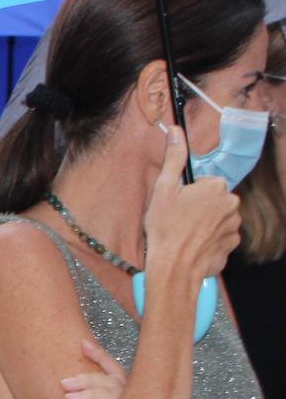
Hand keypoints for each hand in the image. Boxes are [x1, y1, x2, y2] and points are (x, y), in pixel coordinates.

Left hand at [60, 338, 128, 398]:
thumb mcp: (100, 384)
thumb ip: (95, 365)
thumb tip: (83, 342)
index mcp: (120, 380)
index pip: (110, 363)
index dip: (97, 353)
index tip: (81, 344)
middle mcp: (124, 391)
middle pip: (105, 381)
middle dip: (84, 381)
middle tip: (64, 384)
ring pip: (108, 397)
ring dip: (88, 395)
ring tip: (68, 398)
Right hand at [143, 124, 241, 284]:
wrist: (174, 267)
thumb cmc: (166, 228)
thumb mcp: (163, 189)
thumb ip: (173, 159)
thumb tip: (175, 132)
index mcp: (216, 187)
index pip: (204, 182)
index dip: (188, 193)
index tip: (176, 204)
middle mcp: (231, 204)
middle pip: (213, 199)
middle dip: (198, 207)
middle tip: (177, 219)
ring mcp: (234, 226)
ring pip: (217, 218)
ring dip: (204, 223)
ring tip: (184, 234)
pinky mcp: (232, 244)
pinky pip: (220, 236)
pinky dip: (209, 239)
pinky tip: (193, 245)